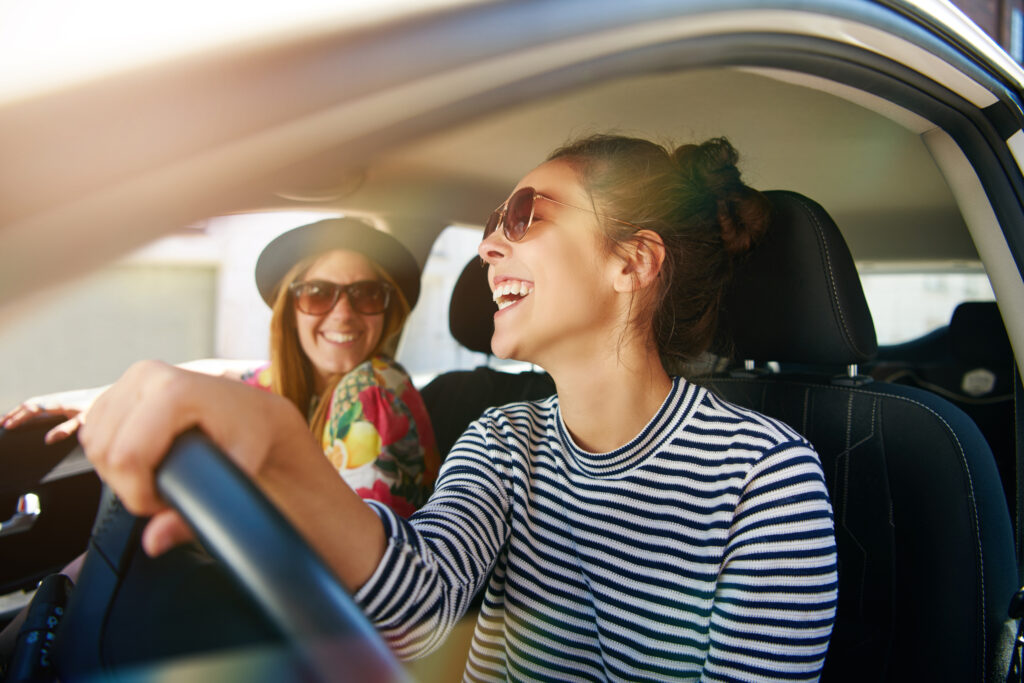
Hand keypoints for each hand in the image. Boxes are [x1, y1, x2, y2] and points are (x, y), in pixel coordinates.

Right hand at [0, 391, 94, 442]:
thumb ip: (66, 429)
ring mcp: (53, 399)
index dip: (19, 417)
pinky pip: (36, 405)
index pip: (33, 409)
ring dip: (16, 411)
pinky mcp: (55, 401)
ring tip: (3, 421)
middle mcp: (53, 399)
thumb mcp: (83, 420)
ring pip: (30, 404)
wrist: (104, 396)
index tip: (7, 426)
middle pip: (27, 405)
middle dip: (12, 414)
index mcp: (58, 403)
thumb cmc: (96, 409)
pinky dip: (24, 410)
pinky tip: (20, 416)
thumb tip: (47, 440)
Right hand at [79, 360, 309, 556]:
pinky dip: (110, 454)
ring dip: (117, 472)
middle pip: (105, 452)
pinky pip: (92, 431)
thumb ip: (198, 510)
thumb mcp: (237, 472)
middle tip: (166, 492)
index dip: (139, 493)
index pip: (126, 456)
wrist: (255, 411)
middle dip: (129, 485)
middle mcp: (147, 376)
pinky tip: (143, 459)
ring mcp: (130, 378)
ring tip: (158, 475)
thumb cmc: (251, 436)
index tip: (166, 503)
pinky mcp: (118, 387)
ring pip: (93, 443)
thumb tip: (155, 541)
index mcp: (173, 390)